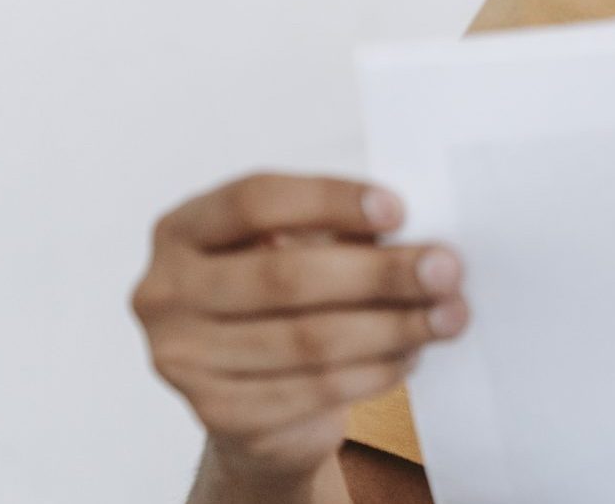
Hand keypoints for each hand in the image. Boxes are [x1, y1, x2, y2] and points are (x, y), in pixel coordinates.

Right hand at [131, 172, 469, 488]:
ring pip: (307, 340)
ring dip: (393, 327)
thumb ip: (337, 233)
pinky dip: (375, 370)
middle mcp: (166, 293)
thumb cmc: (280, 301)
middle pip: (285, 276)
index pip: (255, 201)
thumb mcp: (294, 248)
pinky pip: (313, 389)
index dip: (329, 200)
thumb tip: (418, 236)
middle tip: (447, 268)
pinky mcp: (217, 414)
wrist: (252, 399)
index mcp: (182, 231)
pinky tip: (411, 354)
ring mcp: (184, 359)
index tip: (400, 208)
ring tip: (448, 315)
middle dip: (379, 272)